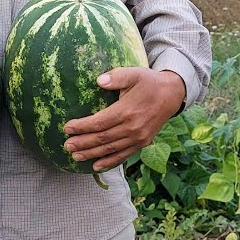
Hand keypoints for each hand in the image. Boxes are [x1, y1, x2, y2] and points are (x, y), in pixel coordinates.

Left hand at [62, 68, 185, 171]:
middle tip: (66, 145)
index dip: (81, 127)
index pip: (99, 122)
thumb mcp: (134, 73)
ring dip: (91, 154)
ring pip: (110, 149)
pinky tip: (96, 166)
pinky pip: (123, 155)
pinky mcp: (142, 143)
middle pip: (102, 138)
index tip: (67, 128)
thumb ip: (117, 76)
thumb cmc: (149, 82)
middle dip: (82, 143)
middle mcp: (132, 128)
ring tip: (75, 156)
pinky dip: (109, 162)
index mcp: (126, 111)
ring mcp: (138, 138)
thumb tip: (99, 80)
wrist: (172, 94)